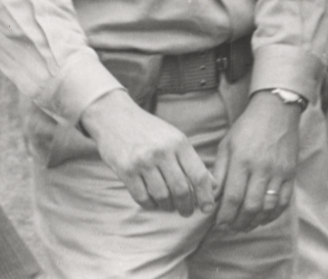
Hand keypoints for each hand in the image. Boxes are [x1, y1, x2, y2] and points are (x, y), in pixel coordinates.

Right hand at [80, 90, 215, 216]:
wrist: (114, 116)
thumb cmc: (148, 130)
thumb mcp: (174, 138)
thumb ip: (192, 161)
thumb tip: (214, 186)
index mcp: (178, 142)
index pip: (199, 175)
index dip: (206, 196)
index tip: (207, 208)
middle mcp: (162, 151)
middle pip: (181, 190)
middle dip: (186, 207)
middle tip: (186, 212)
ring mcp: (143, 161)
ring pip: (162, 197)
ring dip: (168, 207)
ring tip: (168, 206)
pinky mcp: (126, 170)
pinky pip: (142, 198)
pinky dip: (150, 205)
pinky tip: (152, 201)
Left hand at [212, 90, 302, 230]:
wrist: (276, 111)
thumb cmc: (247, 127)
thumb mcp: (227, 144)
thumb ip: (220, 171)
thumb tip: (212, 196)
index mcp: (242, 160)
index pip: (233, 196)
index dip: (225, 215)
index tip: (218, 223)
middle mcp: (261, 168)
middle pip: (251, 206)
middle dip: (238, 223)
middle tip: (230, 228)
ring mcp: (278, 172)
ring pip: (268, 207)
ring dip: (255, 222)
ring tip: (244, 225)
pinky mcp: (290, 174)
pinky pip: (283, 202)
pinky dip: (272, 215)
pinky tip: (262, 218)